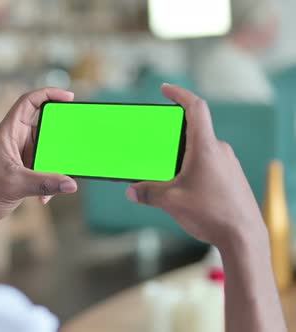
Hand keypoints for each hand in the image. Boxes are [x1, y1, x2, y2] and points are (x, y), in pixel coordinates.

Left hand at [0, 88, 78, 229]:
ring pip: (45, 150)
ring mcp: (18, 155)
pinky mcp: (22, 170)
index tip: (69, 97)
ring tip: (61, 176)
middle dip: (60, 137)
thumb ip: (45, 183)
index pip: (28, 102)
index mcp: (7, 133)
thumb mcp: (16, 185)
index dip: (48, 94)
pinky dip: (48, 180)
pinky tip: (46, 198)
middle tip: (74, 142)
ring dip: (54, 165)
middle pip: (43, 127)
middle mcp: (13, 140)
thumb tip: (71, 184)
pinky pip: (43, 168)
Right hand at [126, 84, 266, 247]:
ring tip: (165, 173)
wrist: (245, 237)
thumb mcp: (171, 202)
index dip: (179, 94)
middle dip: (171, 135)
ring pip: (200, 150)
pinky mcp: (232, 177)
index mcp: (206, 148)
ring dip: (182, 155)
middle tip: (154, 144)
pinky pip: (209, 163)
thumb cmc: (211, 214)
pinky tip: (183, 187)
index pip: (195, 108)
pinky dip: (192, 167)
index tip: (165, 89)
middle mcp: (220, 151)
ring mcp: (228, 164)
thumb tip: (131, 191)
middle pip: (193, 131)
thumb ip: (147, 193)